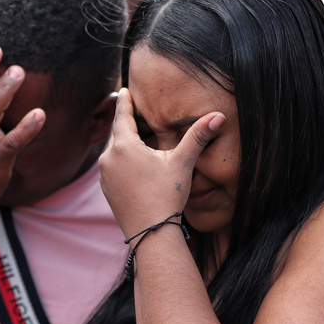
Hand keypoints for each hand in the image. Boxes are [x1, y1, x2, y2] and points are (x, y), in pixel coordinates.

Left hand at [98, 88, 223, 236]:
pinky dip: (122, 161)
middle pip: (118, 134)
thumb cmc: (167, 196)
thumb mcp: (183, 163)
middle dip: (126, 124)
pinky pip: (112, 167)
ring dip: (124, 144)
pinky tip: (134, 165)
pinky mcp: (106, 189)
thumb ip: (197, 137)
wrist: (150, 232)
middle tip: (133, 112)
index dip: (125, 102)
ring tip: (136, 139)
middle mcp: (108, 158)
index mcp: (123, 146)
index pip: (122, 116)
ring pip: (114, 151)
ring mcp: (104, 175)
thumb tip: (219, 116)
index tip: (124, 90)